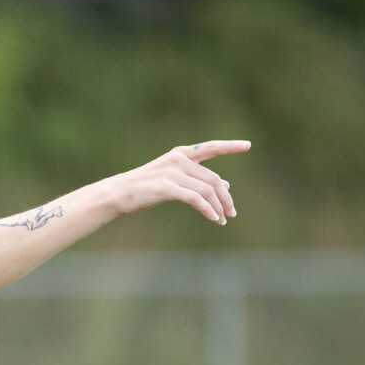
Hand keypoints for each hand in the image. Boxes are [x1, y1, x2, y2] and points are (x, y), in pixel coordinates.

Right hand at [108, 140, 249, 223]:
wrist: (117, 193)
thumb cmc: (144, 187)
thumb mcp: (172, 179)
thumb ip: (197, 179)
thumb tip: (225, 184)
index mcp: (179, 154)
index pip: (209, 148)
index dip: (230, 146)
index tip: (247, 145)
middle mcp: (177, 160)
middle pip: (213, 179)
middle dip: (225, 197)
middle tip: (232, 212)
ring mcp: (172, 173)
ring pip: (207, 190)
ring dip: (219, 207)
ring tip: (223, 219)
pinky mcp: (167, 188)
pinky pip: (196, 199)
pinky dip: (208, 210)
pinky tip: (213, 218)